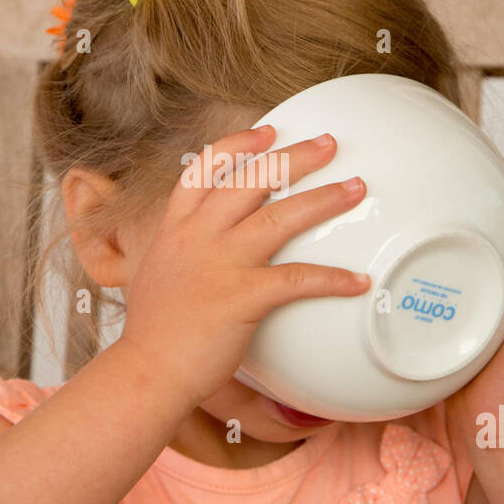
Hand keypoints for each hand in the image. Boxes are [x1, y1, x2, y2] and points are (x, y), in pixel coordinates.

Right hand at [120, 125, 370, 405]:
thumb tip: (201, 250)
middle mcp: (197, 236)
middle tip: (328, 143)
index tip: (267, 132)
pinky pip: (297, 279)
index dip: (239, 146)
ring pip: (279, 217)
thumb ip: (180, 252)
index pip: (204, 170)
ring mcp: (220, 263)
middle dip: (294, 157)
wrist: (146, 371)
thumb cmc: (154, 332)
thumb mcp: (156, 273)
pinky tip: (357, 280)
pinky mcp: (242, 296)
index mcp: (175, 228)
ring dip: (323, 199)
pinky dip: (332, 279)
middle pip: (252, 180)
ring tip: (355, 188)